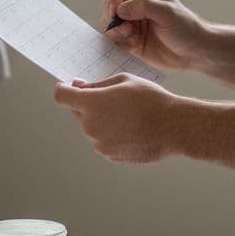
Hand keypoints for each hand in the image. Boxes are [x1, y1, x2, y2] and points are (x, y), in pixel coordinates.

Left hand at [53, 73, 181, 162]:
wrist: (173, 127)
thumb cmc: (151, 100)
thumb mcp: (124, 80)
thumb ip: (97, 84)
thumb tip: (79, 86)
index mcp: (91, 104)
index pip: (61, 96)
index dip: (63, 88)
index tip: (68, 87)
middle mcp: (90, 126)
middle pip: (77, 111)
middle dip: (87, 103)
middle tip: (111, 98)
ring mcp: (99, 143)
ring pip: (90, 127)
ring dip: (101, 119)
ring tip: (127, 114)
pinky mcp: (109, 155)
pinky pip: (102, 140)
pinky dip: (110, 133)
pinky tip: (131, 128)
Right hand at [102, 0, 205, 70]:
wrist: (192, 53)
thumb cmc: (186, 28)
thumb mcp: (168, 13)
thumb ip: (144, 6)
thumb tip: (120, 9)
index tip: (118, 11)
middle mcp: (134, 3)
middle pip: (108, 3)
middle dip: (113, 17)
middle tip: (128, 29)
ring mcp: (130, 21)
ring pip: (107, 22)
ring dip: (116, 31)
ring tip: (133, 38)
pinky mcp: (129, 38)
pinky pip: (112, 38)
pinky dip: (119, 42)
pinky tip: (135, 46)